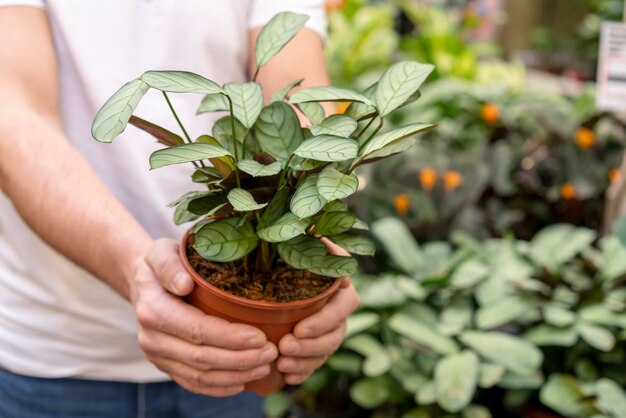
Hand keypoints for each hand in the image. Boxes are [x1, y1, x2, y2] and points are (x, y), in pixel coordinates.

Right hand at [130, 238, 277, 396]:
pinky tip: (244, 380)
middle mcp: (152, 338)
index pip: (197, 330)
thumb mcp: (161, 252)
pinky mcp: (165, 366)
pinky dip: (220, 386)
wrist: (142, 282)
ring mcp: (158, 356)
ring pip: (199, 376)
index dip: (231, 338)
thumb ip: (170, 265)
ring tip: (265, 366)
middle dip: (241, 359)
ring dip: (235, 375)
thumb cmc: (159, 264)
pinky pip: (193, 383)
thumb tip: (184, 284)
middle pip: (202, 357)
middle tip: (271, 352)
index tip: (260, 337)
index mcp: (153, 310)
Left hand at [276, 239, 359, 384]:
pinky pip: (316, 363)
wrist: (258, 270)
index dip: (324, 320)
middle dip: (313, 344)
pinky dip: (302, 372)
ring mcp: (329, 326)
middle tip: (285, 347)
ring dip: (307, 360)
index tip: (298, 329)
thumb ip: (304, 238)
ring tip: (282, 364)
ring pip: (327, 349)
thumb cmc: (274, 250)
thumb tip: (315, 237)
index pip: (344, 303)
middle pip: (337, 331)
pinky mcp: (316, 343)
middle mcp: (338, 304)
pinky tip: (287, 376)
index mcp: (336, 281)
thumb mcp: (286, 240)